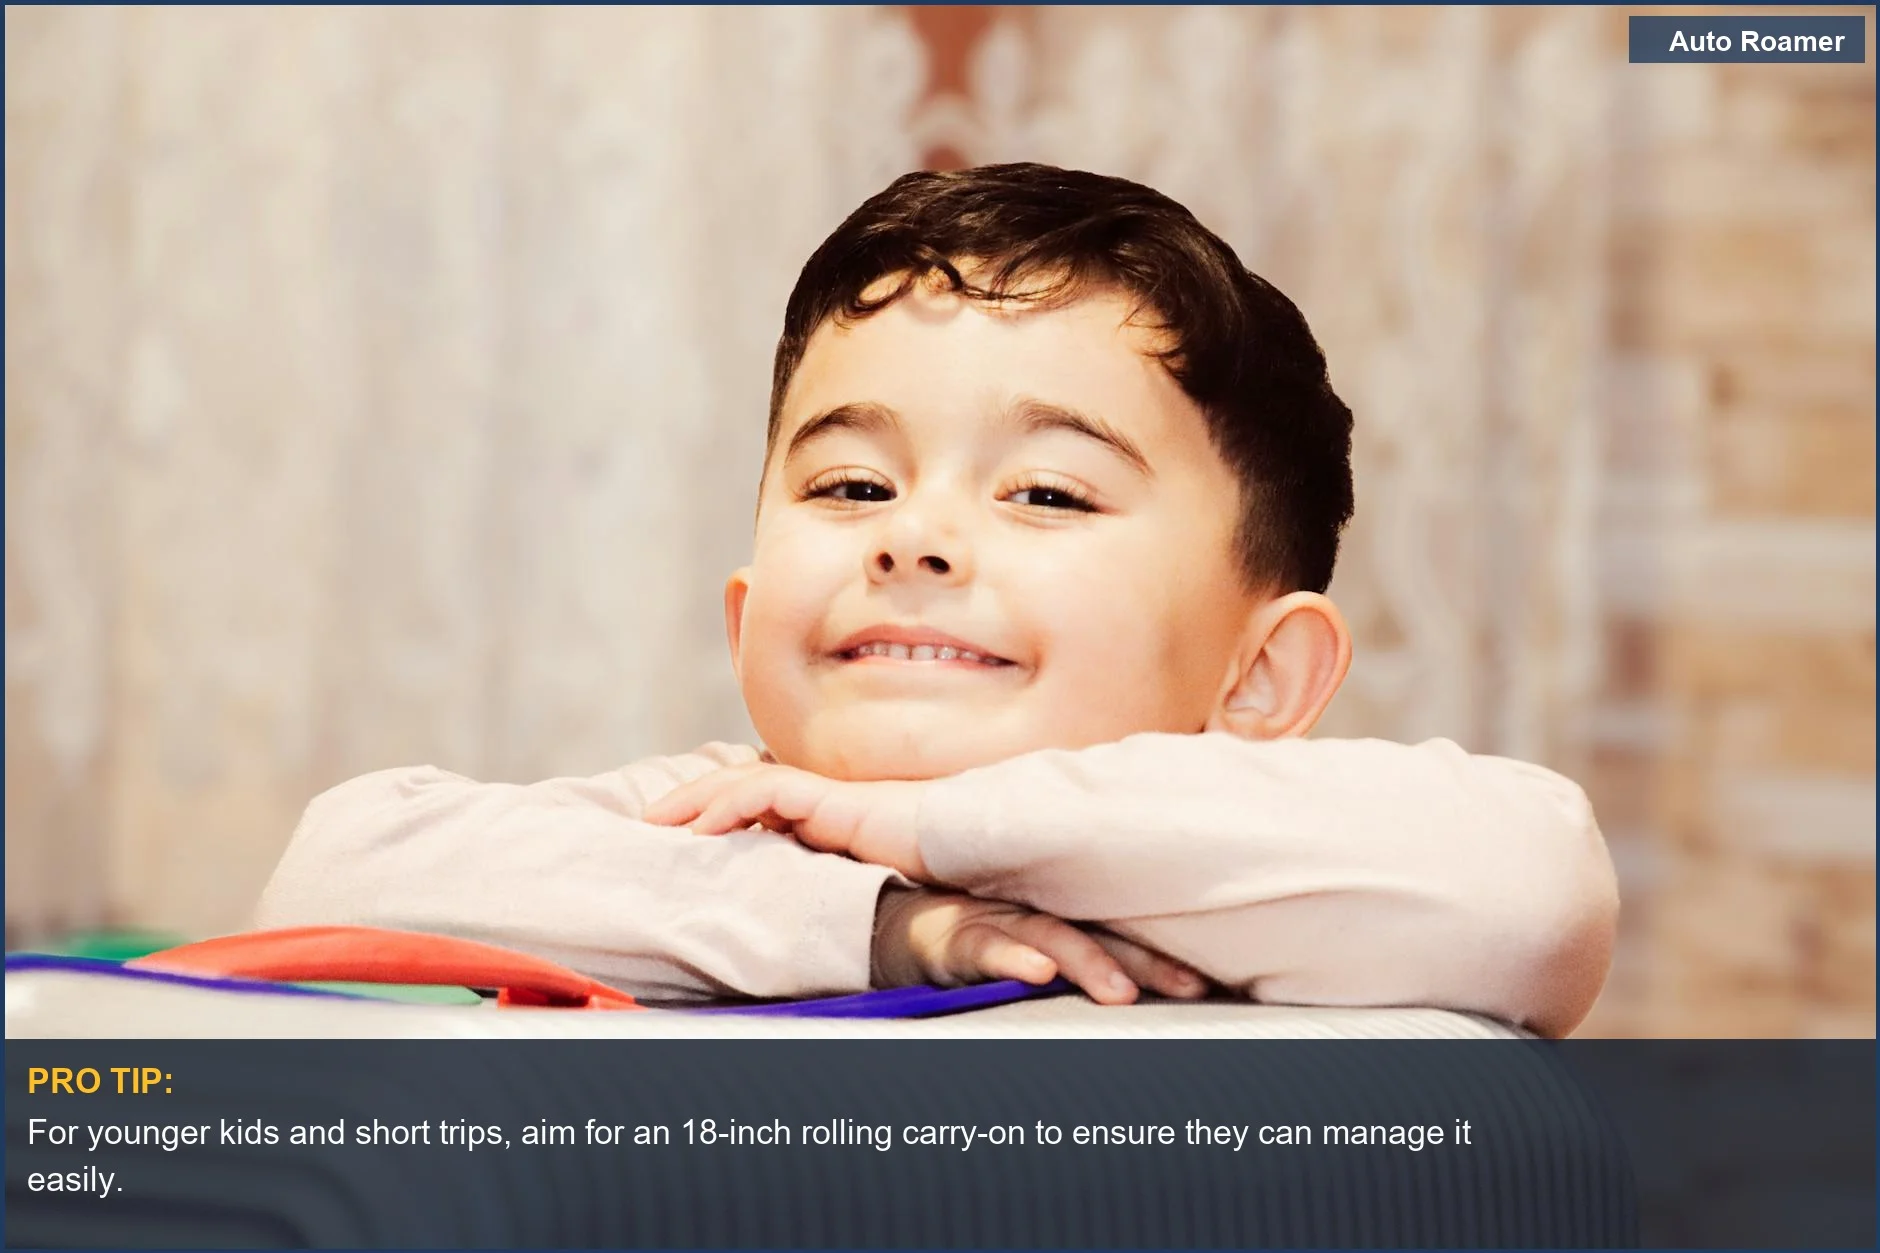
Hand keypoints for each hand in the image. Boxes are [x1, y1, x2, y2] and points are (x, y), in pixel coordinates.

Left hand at [644, 762, 929, 879]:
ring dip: (696, 798)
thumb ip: (816, 882)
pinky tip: (703, 827)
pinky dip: (729, 805)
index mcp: (816, 816)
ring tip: (659, 822)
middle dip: (688, 799)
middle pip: (737, 784)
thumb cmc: (915, 870)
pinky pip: (768, 790)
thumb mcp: (851, 880)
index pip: (751, 801)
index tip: (674, 835)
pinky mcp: (829, 799)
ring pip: (744, 781)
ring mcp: (821, 795)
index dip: (710, 810)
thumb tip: (776, 912)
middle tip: (648, 823)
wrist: (957, 853)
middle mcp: (813, 799)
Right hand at [873, 886, 1209, 1005]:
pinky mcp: (957, 936)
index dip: (1163, 958)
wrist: (890, 923)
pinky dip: (1013, 959)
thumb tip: (1135, 995)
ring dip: (1086, 962)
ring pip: (1050, 936)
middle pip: (1101, 935)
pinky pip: (987, 946)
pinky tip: (1036, 973)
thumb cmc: (969, 936)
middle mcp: (1037, 914)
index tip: (1208, 986)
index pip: (1122, 935)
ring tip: (1118, 991)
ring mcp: (999, 922)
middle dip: (1146, 963)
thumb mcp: (1026, 947)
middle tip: (1189, 987)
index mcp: (1060, 919)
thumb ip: (1073, 959)